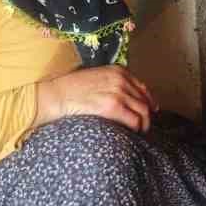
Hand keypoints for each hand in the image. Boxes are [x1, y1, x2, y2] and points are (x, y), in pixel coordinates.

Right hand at [34, 65, 156, 132]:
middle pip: (145, 101)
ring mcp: (118, 92)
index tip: (150, 112)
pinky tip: (131, 135)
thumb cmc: (71, 90)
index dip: (148, 102)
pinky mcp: (113, 107)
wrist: (56, 96)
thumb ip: (112, 84)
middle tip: (143, 127)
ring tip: (138, 133)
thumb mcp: (96, 79)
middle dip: (146, 116)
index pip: (142, 88)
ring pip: (143, 112)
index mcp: (118, 71)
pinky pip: (134, 121)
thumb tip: (127, 100)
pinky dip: (136, 129)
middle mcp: (121, 79)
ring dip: (143, 125)